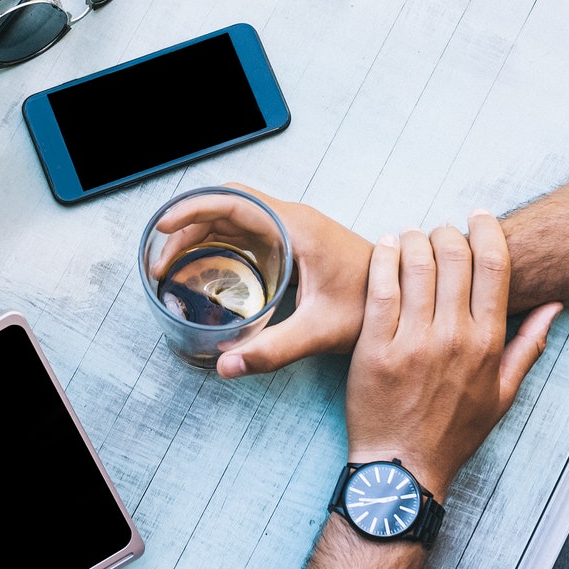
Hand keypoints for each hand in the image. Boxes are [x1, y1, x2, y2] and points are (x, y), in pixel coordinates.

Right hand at [150, 185, 372, 378]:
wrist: (409, 300)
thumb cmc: (372, 307)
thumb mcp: (320, 330)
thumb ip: (273, 348)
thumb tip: (226, 365)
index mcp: (296, 227)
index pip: (232, 202)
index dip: (192, 211)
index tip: (163, 228)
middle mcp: (292, 221)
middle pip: (225, 208)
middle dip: (186, 230)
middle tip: (160, 266)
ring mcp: (292, 231)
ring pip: (232, 219)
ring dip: (199, 237)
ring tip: (171, 269)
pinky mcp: (294, 245)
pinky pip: (245, 232)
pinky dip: (217, 244)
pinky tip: (203, 271)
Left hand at [345, 211, 561, 496]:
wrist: (402, 468)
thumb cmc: (453, 433)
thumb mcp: (503, 394)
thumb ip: (529, 346)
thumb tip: (556, 305)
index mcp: (489, 343)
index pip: (494, 266)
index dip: (486, 230)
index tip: (476, 217)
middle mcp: (455, 337)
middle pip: (454, 255)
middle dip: (445, 231)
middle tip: (437, 230)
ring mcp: (414, 342)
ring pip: (416, 264)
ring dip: (412, 238)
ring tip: (408, 236)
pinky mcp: (375, 348)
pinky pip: (381, 288)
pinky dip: (382, 258)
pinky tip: (383, 247)